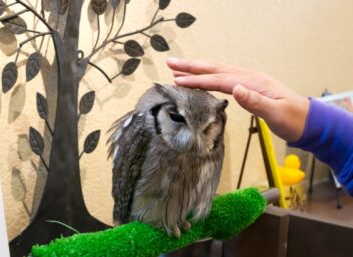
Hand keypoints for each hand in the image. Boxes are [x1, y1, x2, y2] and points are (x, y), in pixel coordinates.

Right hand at [167, 58, 309, 141]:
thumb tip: (235, 89)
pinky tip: (202, 79)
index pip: (219, 79)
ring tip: (178, 69)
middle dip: (191, 66)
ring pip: (218, 71)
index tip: (178, 80)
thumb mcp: (276, 113)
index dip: (198, 80)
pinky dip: (208, 76)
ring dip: (197, 69)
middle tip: (170, 62)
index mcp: (253, 82)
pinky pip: (223, 78)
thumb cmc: (293, 119)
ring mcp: (248, 81)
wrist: (307, 121)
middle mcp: (249, 78)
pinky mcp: (249, 87)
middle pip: (215, 68)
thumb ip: (255, 101)